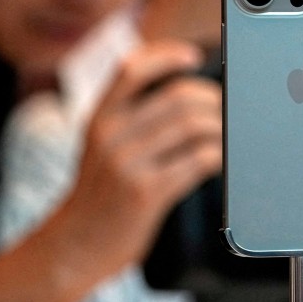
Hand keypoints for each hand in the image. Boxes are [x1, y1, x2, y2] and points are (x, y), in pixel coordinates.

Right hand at [51, 40, 222, 281]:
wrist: (74, 246)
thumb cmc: (100, 192)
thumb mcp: (101, 145)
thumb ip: (131, 117)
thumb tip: (188, 93)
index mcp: (98, 118)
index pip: (131, 69)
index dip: (166, 56)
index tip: (193, 57)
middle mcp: (109, 136)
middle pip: (178, 98)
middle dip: (212, 99)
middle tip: (226, 109)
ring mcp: (126, 164)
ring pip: (193, 126)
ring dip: (221, 129)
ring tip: (228, 136)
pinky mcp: (146, 192)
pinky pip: (198, 161)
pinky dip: (218, 156)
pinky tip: (221, 161)